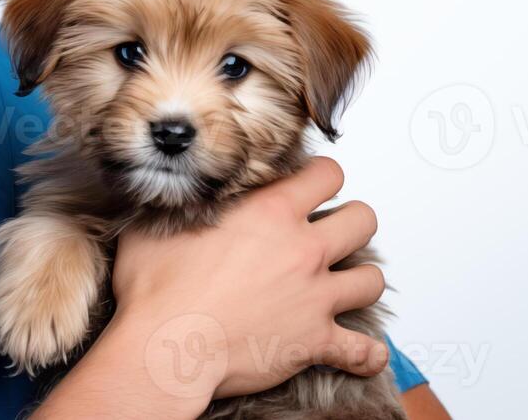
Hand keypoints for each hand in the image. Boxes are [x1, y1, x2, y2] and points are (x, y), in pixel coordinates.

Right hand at [109, 156, 389, 401]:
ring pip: (371, 280)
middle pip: (363, 220)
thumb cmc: (157, 290)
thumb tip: (169, 189)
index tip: (313, 185)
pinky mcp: (316, 341)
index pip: (326, 174)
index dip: (323, 176)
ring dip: (360, 280)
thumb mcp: (156, 224)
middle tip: (332, 231)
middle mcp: (301, 249)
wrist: (166, 348)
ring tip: (345, 283)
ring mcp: (314, 296)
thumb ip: (178, 202)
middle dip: (352, 222)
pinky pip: (362, 351)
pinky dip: (364, 353)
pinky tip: (360, 352)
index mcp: (269, 212)